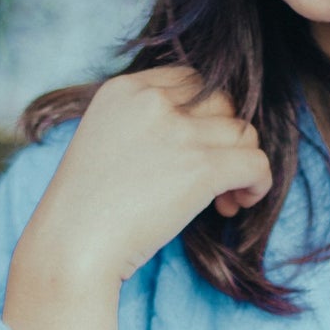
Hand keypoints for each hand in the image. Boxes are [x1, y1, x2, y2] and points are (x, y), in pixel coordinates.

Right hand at [3, 66, 271, 329]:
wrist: (72, 247)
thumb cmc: (84, 211)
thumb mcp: (104, 143)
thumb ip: (145, 125)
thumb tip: (200, 134)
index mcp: (124, 89)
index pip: (190, 82)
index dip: (203, 117)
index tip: (193, 152)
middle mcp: (152, 100)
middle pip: (222, 103)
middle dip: (224, 140)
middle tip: (213, 180)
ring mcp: (179, 131)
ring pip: (244, 133)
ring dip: (242, 165)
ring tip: (223, 199)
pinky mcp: (202, 167)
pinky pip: (256, 163)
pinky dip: (258, 184)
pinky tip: (237, 204)